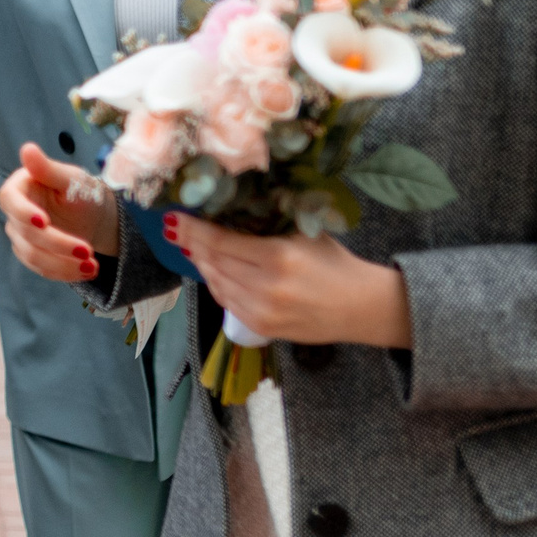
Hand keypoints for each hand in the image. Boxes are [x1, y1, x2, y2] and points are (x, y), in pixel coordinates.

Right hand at [0, 141, 117, 283]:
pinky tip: (89, 270)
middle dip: (57, 244)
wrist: (94, 215)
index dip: (23, 213)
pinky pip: (43, 269)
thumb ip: (48, 169)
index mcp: (19, 188)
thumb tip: (27, 149)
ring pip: (33, 256)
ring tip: (92, 266)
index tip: (44, 222)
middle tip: (87, 251)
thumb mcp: (70, 178)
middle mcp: (15, 214)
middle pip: (26, 234)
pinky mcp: (32, 255)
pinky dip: (66, 272)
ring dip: (63, 264)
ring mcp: (21, 237)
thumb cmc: (80, 189)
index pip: (10, 200)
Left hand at [166, 213, 413, 347]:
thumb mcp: (304, 233)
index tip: (174, 217)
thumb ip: (267, 223)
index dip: (193, 229)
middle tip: (179, 229)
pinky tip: (213, 270)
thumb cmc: (335, 263)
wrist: (362, 308)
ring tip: (194, 247)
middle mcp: (266, 287)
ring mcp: (262, 311)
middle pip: (213, 262)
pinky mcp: (261, 328)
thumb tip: (226, 208)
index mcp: (278, 256)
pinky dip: (216, 284)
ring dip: (202, 264)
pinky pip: (226, 302)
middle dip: (192, 244)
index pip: (221, 241)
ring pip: (215, 283)